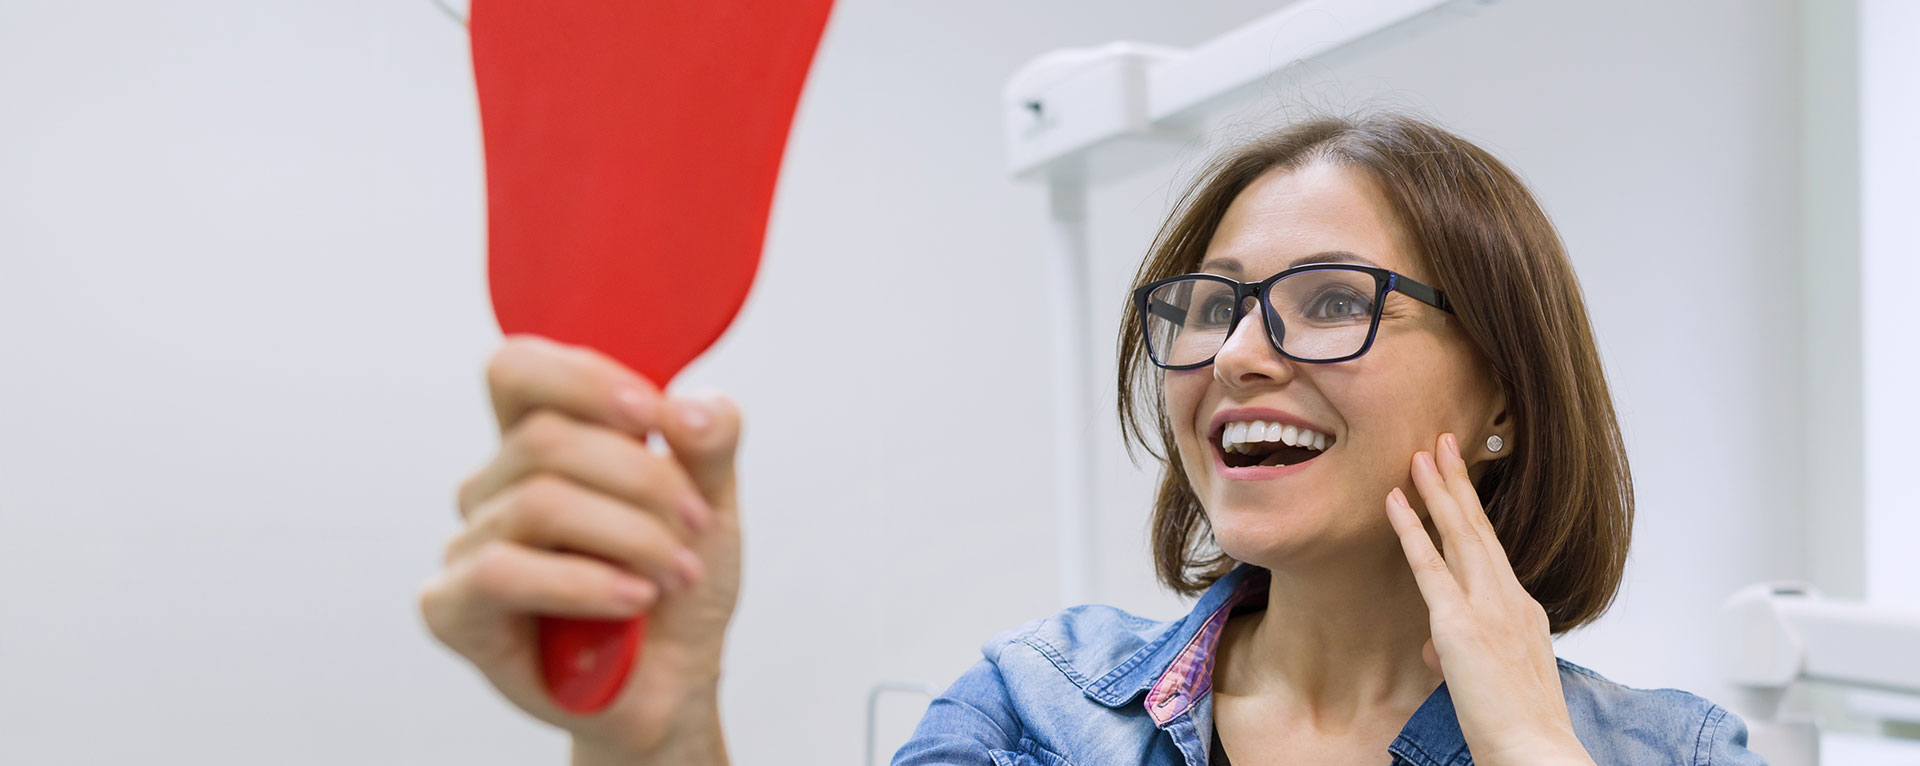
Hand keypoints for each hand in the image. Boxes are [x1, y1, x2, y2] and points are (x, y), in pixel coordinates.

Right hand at [417, 334, 742, 757]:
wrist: (673, 679)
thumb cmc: (677, 584)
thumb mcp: (713, 503)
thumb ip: (709, 442)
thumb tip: (687, 409)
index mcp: (541, 440)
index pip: (518, 368)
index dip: (583, 379)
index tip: (654, 417)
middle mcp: (495, 485)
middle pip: (544, 438)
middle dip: (643, 478)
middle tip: (697, 525)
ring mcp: (469, 544)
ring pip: (539, 502)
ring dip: (631, 536)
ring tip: (677, 574)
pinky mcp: (453, 608)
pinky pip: (505, 572)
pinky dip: (584, 582)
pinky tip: (632, 599)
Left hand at [1383, 433, 1594, 765]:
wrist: (1534, 750)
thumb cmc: (1517, 724)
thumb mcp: (1490, 678)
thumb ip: (1461, 651)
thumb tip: (1433, 647)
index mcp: (1522, 610)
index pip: (1491, 550)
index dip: (1472, 510)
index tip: (1458, 478)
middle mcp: (1510, 599)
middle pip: (1479, 528)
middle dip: (1459, 482)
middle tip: (1442, 442)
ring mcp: (1488, 608)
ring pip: (1461, 535)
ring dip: (1439, 490)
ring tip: (1420, 454)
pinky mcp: (1461, 626)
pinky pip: (1431, 567)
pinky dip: (1412, 530)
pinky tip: (1397, 502)